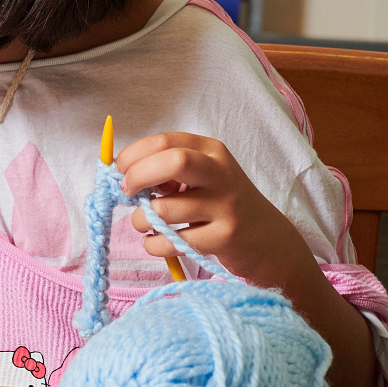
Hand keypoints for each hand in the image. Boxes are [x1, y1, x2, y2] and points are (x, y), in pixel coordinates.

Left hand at [115, 133, 312, 285]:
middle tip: (128, 193)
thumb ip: (165, 171)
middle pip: (173, 162)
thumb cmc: (221, 202)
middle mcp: (220, 172)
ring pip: (165, 210)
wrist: (267, 237)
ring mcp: (225, 205)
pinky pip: (172, 242)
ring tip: (144, 223)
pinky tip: (157, 241)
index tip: (120, 172)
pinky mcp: (224, 237)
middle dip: (138, 177)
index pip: (163, 142)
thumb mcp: (200, 176)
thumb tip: (121, 176)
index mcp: (210, 150)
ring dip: (141, 220)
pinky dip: (153, 244)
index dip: (133, 156)